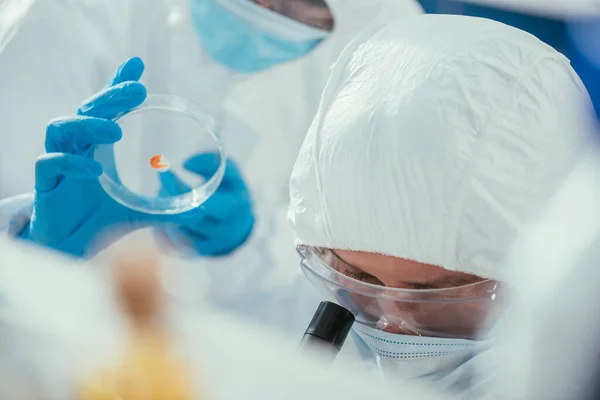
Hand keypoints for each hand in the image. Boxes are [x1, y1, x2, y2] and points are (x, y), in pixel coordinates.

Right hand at [25, 57, 155, 255]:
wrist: (69, 246)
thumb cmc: (99, 221)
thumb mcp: (138, 213)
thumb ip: (167, 210)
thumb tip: (202, 212)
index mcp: (98, 148)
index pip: (107, 108)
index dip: (118, 85)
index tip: (138, 65)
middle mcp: (78, 149)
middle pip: (87, 110)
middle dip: (110, 96)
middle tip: (137, 91)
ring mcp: (60, 164)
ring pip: (62, 128)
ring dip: (88, 124)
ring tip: (115, 130)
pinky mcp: (46, 184)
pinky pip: (50, 163)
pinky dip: (71, 163)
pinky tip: (94, 170)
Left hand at [155, 153, 253, 256]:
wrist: (238, 224)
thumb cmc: (232, 192)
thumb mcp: (231, 172)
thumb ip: (212, 162)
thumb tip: (186, 164)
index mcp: (234, 209)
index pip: (202, 202)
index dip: (179, 187)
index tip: (164, 171)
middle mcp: (223, 232)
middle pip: (187, 218)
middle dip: (169, 200)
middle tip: (160, 184)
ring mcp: (209, 246)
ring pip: (177, 232)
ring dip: (163, 213)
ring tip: (162, 196)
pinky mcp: (194, 254)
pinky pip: (170, 244)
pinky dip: (161, 228)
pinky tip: (162, 214)